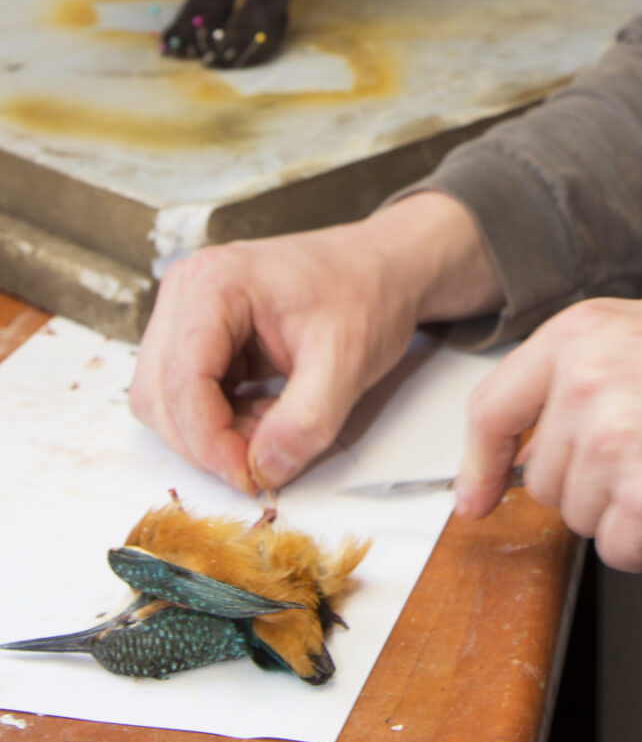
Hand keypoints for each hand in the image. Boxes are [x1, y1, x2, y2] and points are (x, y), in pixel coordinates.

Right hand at [130, 191, 500, 493]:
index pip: (180, 382)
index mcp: (214, 283)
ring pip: (165, 401)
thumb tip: (264, 469)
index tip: (249, 474)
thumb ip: (305, 422)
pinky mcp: (198, 334)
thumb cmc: (365, 292)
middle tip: (267, 451)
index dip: (209, 441)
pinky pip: (184, 396)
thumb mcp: (346, 360)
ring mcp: (187, 311)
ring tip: (274, 421)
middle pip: (159, 395)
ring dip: (213, 432)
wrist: (383, 267)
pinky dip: (219, 420)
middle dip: (209, 439)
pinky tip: (266, 410)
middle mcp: (187, 291)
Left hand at [455, 295, 641, 641]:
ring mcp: (610, 447)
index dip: (479, 461)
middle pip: (542, 477)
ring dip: (627, 514)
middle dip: (589, 485)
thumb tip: (530, 445)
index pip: (494, 406)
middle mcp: (585, 385)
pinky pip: (620, 552)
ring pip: (580, 519)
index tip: (474, 496)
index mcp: (582, 334)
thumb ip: (585, 377)